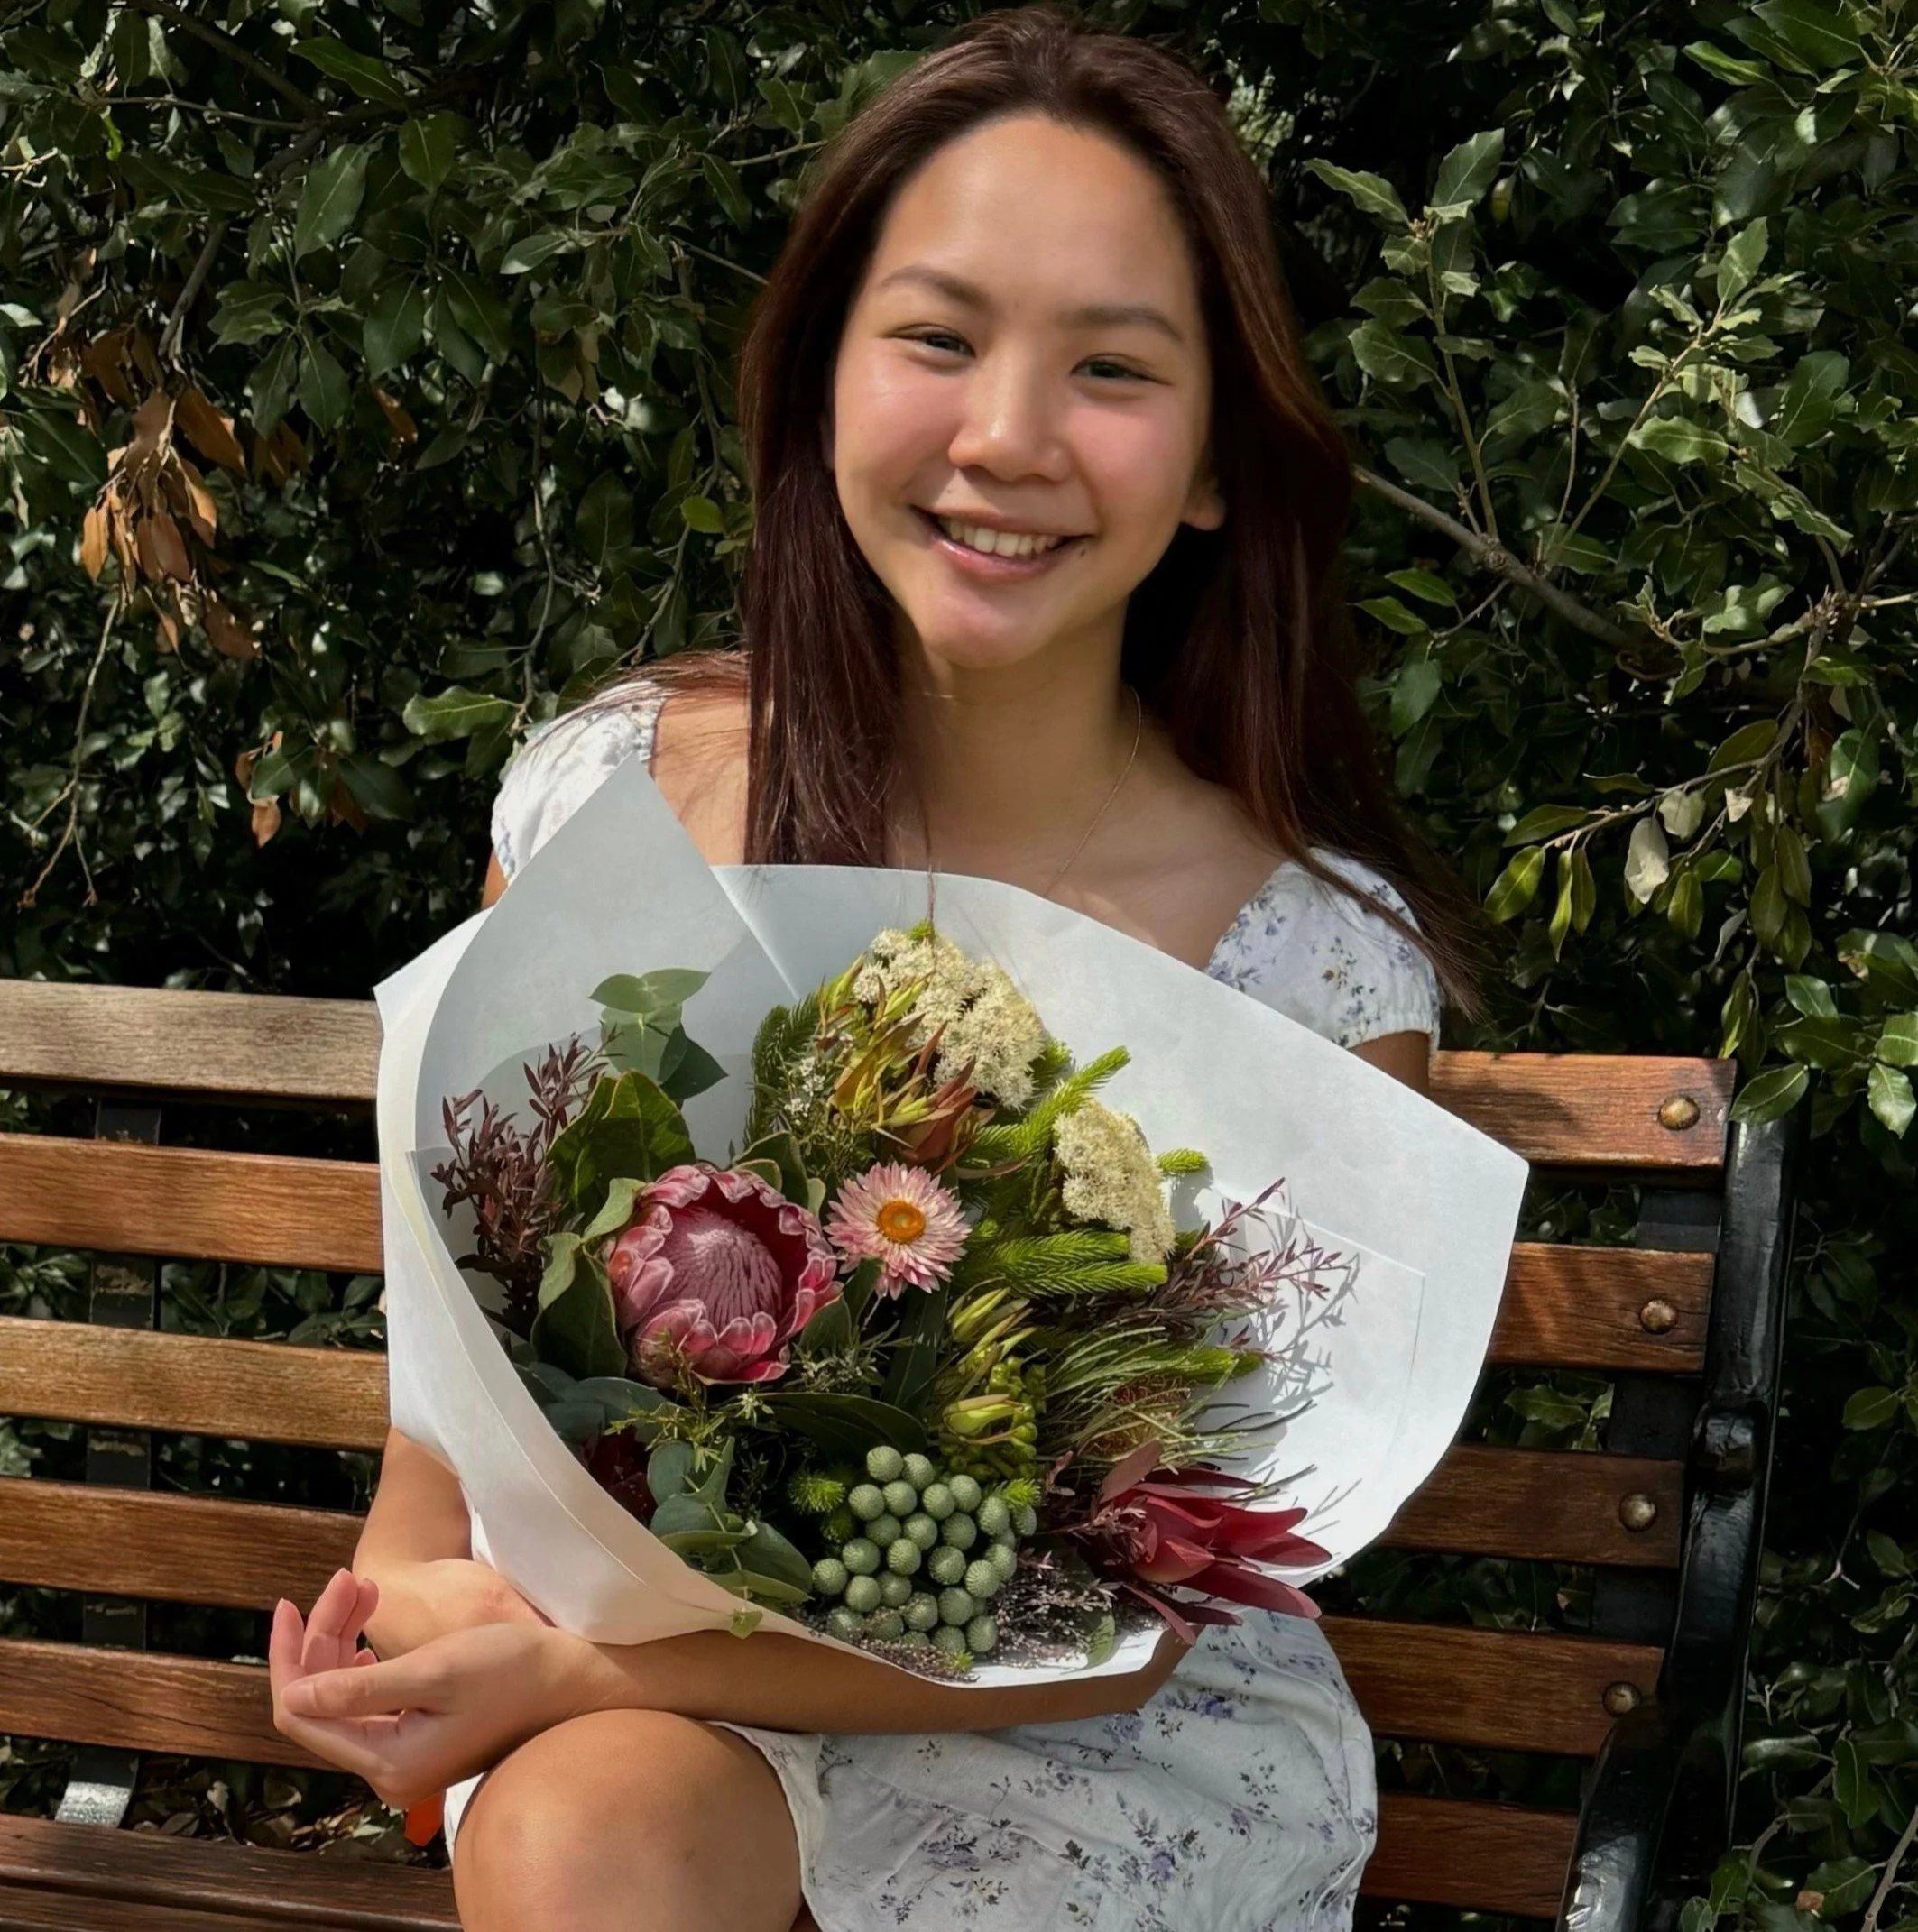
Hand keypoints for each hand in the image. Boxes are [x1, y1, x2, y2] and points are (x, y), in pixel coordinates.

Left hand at [269, 1568, 587, 1808]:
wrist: (572, 1680)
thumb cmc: (511, 1669)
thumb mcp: (433, 1670)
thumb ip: (358, 1688)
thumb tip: (292, 1696)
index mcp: (388, 1762)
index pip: (302, 1713)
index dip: (287, 1658)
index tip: (288, 1604)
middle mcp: (390, 1772)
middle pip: (321, 1702)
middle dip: (322, 1638)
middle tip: (347, 1580)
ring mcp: (406, 1760)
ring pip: (343, 1699)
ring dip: (343, 1644)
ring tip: (363, 1591)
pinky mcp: (421, 1743)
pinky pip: (369, 1705)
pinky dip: (362, 1664)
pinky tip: (370, 1640)